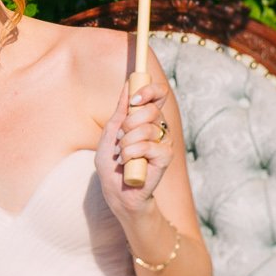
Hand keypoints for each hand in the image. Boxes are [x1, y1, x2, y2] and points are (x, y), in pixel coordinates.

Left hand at [95, 75, 171, 236]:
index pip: (158, 94)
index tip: (134, 99)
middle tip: (120, 138)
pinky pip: (149, 146)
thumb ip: (121, 110)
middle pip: (151, 109)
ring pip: (147, 129)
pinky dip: (132, 153)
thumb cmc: (113, 163)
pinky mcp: (165, 157)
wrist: (117, 191)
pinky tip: (128, 162)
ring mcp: (164, 142)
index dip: (149, 90)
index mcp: (147, 119)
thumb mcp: (110, 132)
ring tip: (121, 155)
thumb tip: (128, 84)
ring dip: (126, 143)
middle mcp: (158, 128)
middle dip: (129, 123)